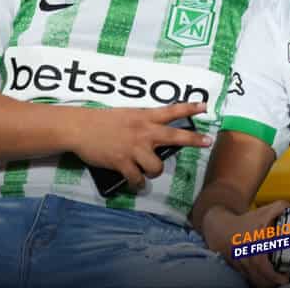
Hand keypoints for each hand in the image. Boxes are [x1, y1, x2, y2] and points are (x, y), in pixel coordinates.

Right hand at [68, 101, 210, 190]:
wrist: (80, 128)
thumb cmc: (102, 121)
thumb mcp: (127, 115)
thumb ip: (143, 122)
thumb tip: (155, 134)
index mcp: (144, 117)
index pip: (171, 111)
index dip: (189, 108)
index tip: (205, 106)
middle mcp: (144, 132)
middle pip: (175, 136)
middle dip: (193, 140)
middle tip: (208, 142)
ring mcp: (134, 148)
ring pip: (156, 167)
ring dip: (153, 172)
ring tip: (146, 172)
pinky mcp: (122, 163)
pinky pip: (136, 179)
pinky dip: (137, 184)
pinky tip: (135, 183)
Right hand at [202, 200, 289, 286]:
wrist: (222, 228)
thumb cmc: (245, 222)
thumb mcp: (265, 211)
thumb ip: (283, 208)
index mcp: (256, 251)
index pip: (266, 270)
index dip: (276, 277)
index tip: (286, 278)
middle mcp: (248, 262)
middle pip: (262, 281)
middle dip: (273, 282)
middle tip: (282, 278)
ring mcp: (242, 267)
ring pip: (256, 281)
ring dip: (265, 282)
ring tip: (274, 278)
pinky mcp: (237, 269)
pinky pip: (249, 279)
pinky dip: (257, 279)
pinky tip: (262, 275)